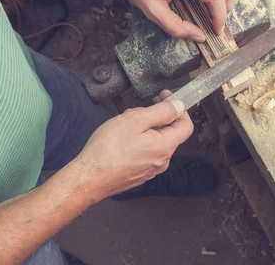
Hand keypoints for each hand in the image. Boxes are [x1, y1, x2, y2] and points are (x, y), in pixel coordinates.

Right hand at [74, 91, 192, 200]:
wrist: (88, 178)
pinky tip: (121, 138)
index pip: (186, 126)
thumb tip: (179, 106)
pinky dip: (138, 141)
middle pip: (169, 132)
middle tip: (135, 111)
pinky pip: (146, 152)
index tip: (164, 97)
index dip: (179, 108)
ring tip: (124, 125)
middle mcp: (162, 161)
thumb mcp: (135, 120)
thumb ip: (161, 112)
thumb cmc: (108, 149)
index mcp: (165, 147)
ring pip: (156, 141)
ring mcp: (150, 169)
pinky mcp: (139, 173)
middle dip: (155, 117)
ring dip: (144, 128)